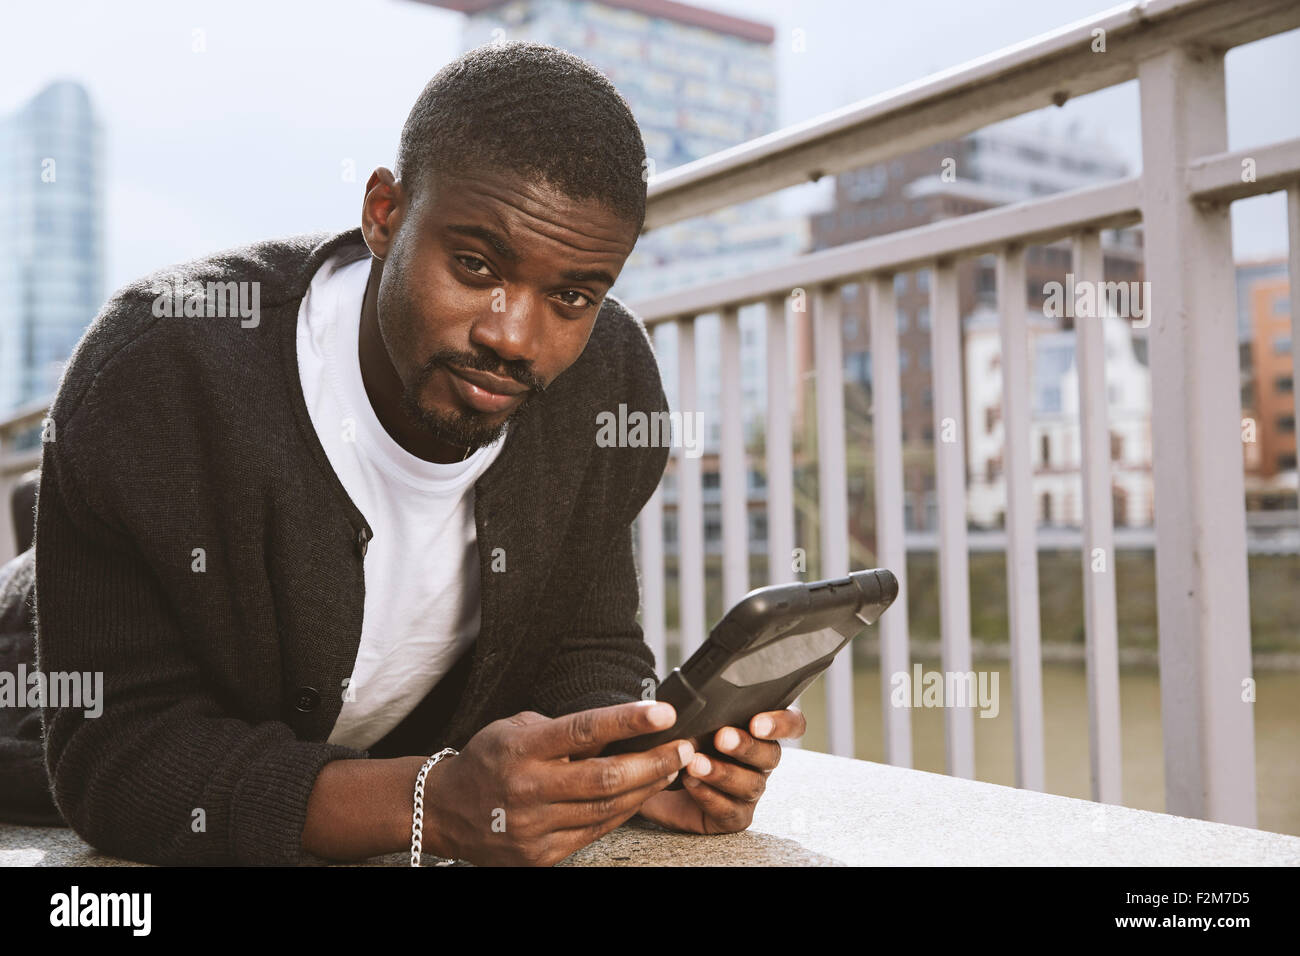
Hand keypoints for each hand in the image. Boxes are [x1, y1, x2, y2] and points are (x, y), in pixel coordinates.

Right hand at [419, 700, 693, 865]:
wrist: (445, 810)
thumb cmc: (489, 760)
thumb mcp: (517, 729)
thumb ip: (562, 730)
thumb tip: (619, 726)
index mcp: (522, 749)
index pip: (584, 731)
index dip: (628, 721)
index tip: (664, 713)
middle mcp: (528, 789)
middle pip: (605, 778)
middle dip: (653, 762)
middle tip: (684, 747)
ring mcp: (534, 827)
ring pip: (606, 809)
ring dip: (647, 788)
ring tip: (672, 768)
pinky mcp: (540, 855)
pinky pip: (595, 833)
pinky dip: (624, 812)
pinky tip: (642, 794)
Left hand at [635, 707, 806, 833]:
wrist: (653, 779)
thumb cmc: (678, 741)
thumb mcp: (689, 719)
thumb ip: (703, 710)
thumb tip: (700, 703)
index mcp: (759, 729)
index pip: (792, 723)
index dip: (783, 723)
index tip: (757, 723)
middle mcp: (761, 760)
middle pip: (771, 754)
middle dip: (746, 746)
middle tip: (721, 738)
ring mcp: (749, 790)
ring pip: (751, 784)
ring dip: (723, 772)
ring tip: (695, 763)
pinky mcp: (734, 816)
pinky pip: (730, 811)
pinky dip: (710, 796)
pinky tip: (691, 783)